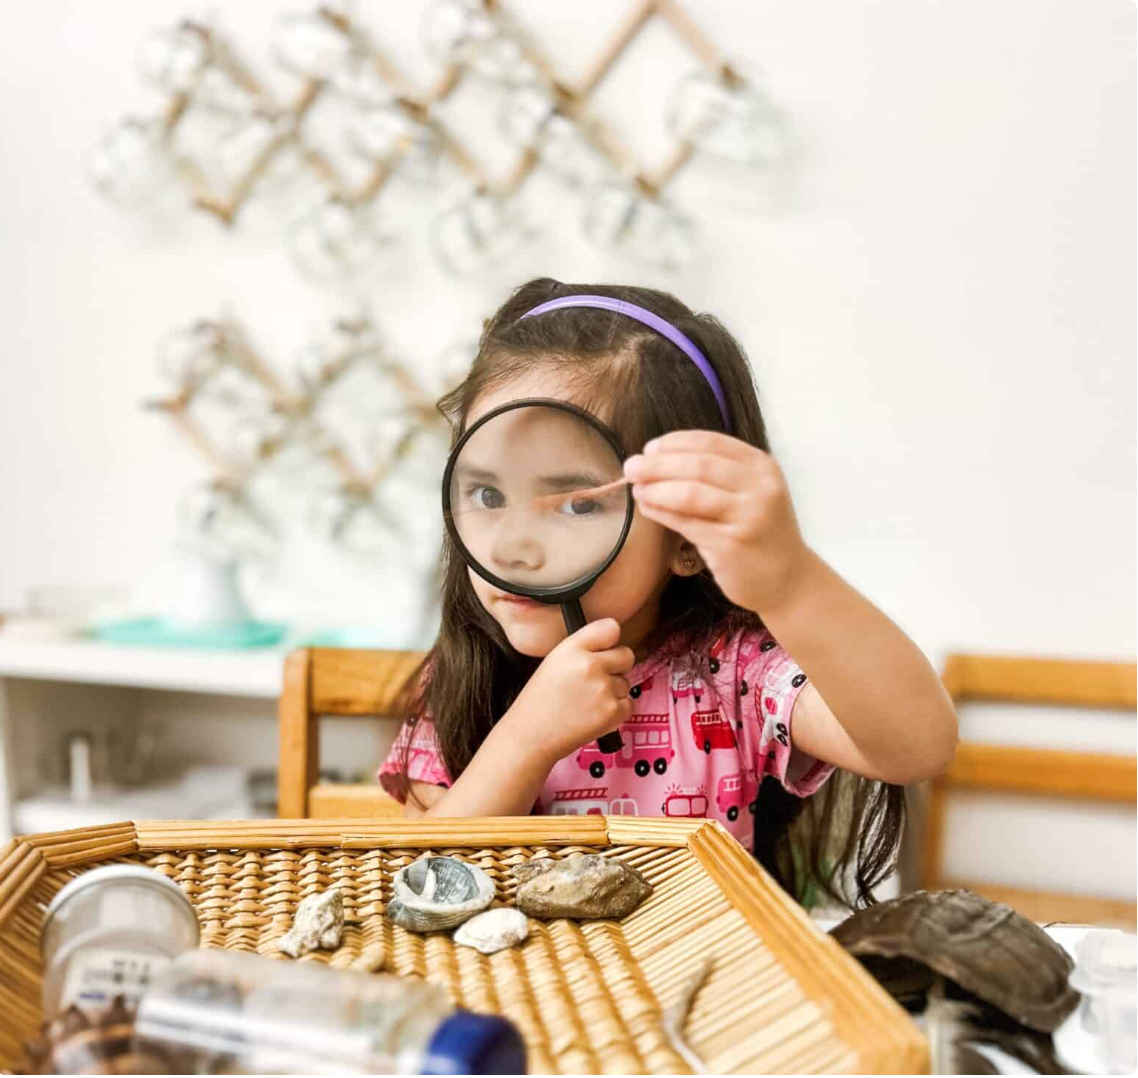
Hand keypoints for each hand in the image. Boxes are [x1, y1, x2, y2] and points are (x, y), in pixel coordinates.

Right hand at [500, 618, 633, 767]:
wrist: (530, 736)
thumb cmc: (539, 701)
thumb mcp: (554, 661)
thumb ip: (582, 649)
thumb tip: (610, 646)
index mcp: (572, 648)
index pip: (611, 628)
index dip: (610, 641)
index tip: (604, 650)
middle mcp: (590, 665)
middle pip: (627, 655)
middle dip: (617, 667)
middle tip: (596, 681)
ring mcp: (603, 689)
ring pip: (626, 683)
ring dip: (613, 693)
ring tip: (586, 703)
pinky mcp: (612, 712)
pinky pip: (628, 705)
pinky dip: (615, 712)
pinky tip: (593, 715)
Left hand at [624, 431, 813, 614]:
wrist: (788, 579)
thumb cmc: (759, 532)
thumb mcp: (749, 493)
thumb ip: (715, 474)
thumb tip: (656, 459)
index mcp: (761, 466)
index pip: (710, 442)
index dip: (674, 443)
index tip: (649, 449)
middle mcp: (759, 487)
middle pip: (697, 465)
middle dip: (657, 464)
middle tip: (630, 467)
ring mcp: (747, 516)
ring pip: (689, 493)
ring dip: (656, 488)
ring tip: (636, 489)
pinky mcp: (732, 545)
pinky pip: (687, 523)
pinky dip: (662, 513)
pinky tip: (648, 508)